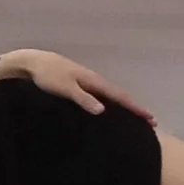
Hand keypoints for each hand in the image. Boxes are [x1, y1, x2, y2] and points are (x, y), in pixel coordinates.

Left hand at [11, 50, 155, 125]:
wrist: (34, 63)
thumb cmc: (48, 75)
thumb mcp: (65, 88)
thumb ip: (83, 99)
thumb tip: (103, 110)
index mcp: (94, 81)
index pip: (119, 96)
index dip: (134, 108)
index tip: (149, 119)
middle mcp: (94, 81)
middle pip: (119, 95)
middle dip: (134, 107)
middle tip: (150, 121)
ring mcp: (88, 82)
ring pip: (111, 95)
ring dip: (124, 106)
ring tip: (135, 117)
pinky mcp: (80, 85)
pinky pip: (102, 95)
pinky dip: (112, 103)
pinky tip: (110, 110)